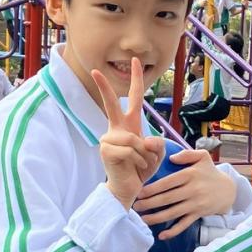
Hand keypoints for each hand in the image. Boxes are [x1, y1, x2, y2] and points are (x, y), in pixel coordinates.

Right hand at [93, 58, 164, 206]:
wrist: (128, 190)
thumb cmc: (140, 171)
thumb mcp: (156, 154)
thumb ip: (156, 143)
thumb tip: (145, 140)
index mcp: (129, 126)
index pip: (133, 99)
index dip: (135, 80)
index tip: (135, 61)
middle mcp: (116, 129)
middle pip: (110, 105)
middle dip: (103, 87)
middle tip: (94, 70)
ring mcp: (109, 139)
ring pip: (135, 140)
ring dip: (145, 156)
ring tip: (141, 165)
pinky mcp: (106, 151)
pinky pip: (131, 151)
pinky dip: (139, 162)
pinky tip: (134, 169)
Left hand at [135, 149, 238, 237]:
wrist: (228, 189)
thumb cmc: (210, 172)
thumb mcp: (203, 157)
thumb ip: (187, 154)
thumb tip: (171, 157)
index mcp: (190, 175)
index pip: (168, 182)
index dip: (153, 188)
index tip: (140, 192)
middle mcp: (192, 190)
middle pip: (167, 199)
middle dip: (149, 203)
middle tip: (135, 206)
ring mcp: (195, 204)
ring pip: (173, 213)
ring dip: (156, 218)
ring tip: (143, 219)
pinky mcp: (198, 215)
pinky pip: (184, 225)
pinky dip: (173, 231)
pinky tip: (162, 235)